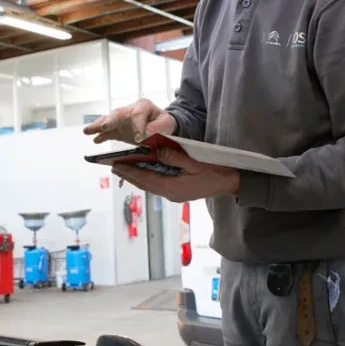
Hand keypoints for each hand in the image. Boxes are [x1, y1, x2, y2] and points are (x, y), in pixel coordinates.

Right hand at [83, 98, 176, 144]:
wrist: (161, 126)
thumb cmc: (165, 123)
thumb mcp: (167, 123)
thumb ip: (159, 127)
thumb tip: (147, 133)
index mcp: (143, 106)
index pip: (138, 114)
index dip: (138, 126)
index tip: (139, 138)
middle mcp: (129, 110)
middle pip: (118, 113)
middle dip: (110, 120)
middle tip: (104, 126)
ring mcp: (122, 120)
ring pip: (108, 121)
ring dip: (98, 126)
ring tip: (87, 131)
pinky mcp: (118, 129)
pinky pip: (108, 132)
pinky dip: (101, 136)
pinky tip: (95, 139)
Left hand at [112, 147, 239, 201]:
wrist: (231, 183)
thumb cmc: (215, 171)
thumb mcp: (195, 162)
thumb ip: (175, 157)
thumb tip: (157, 151)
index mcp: (172, 187)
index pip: (145, 178)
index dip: (129, 172)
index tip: (115, 166)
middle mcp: (170, 193)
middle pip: (144, 184)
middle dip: (129, 175)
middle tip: (113, 167)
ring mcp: (174, 194)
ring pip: (150, 186)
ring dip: (136, 177)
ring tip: (123, 170)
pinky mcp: (178, 192)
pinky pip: (157, 186)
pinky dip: (147, 179)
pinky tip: (143, 173)